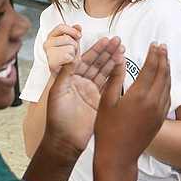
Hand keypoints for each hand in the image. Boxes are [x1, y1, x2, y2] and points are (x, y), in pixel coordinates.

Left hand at [41, 35, 124, 158]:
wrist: (65, 140)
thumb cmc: (57, 118)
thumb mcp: (57, 93)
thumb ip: (66, 73)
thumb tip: (75, 57)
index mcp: (70, 78)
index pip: (85, 59)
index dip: (96, 50)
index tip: (106, 40)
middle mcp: (81, 82)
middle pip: (97, 63)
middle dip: (107, 51)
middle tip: (118, 41)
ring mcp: (92, 91)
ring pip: (104, 71)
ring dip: (113, 60)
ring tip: (123, 48)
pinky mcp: (100, 101)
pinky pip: (109, 84)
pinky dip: (116, 74)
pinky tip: (123, 64)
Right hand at [43, 22, 81, 76]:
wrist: (64, 75)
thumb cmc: (67, 58)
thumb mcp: (73, 43)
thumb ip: (74, 33)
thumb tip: (77, 26)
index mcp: (52, 36)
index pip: (61, 27)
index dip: (72, 30)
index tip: (79, 36)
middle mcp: (47, 44)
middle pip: (67, 38)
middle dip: (74, 45)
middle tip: (72, 52)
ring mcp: (49, 54)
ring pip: (69, 48)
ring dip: (73, 54)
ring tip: (70, 58)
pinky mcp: (52, 64)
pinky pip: (67, 56)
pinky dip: (70, 60)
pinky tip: (68, 63)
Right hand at [93, 42, 170, 164]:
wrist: (118, 157)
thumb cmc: (107, 129)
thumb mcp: (107, 101)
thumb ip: (115, 78)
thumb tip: (120, 58)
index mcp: (139, 94)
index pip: (151, 67)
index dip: (154, 53)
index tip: (154, 43)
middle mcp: (153, 101)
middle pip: (163, 73)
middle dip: (164, 58)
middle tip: (163, 46)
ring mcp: (159, 111)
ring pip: (168, 85)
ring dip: (168, 70)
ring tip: (165, 59)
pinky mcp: (160, 119)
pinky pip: (168, 96)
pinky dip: (168, 84)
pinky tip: (164, 81)